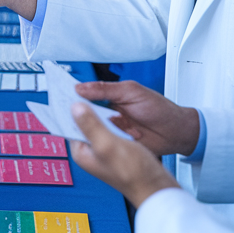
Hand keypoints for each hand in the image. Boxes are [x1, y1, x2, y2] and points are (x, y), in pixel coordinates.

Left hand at [68, 102, 179, 207]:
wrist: (158, 187)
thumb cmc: (134, 173)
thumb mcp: (108, 144)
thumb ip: (90, 125)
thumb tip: (75, 107)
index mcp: (82, 153)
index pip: (71, 125)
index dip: (73, 108)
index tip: (72, 92)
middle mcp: (91, 152)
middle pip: (85, 123)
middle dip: (90, 109)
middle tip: (93, 94)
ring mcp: (105, 151)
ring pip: (100, 125)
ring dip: (105, 116)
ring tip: (111, 106)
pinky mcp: (118, 150)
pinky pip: (113, 130)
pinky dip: (117, 122)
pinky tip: (124, 119)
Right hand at [74, 80, 200, 156]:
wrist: (177, 132)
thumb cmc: (158, 108)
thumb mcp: (131, 92)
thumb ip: (105, 90)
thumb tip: (79, 88)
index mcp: (107, 97)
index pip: (84, 95)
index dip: (70, 95)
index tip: (56, 93)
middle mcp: (106, 114)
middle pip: (83, 114)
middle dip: (73, 113)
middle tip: (62, 111)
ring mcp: (110, 130)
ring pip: (90, 129)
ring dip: (87, 127)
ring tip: (77, 125)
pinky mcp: (115, 144)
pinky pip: (101, 142)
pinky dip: (99, 140)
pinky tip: (96, 138)